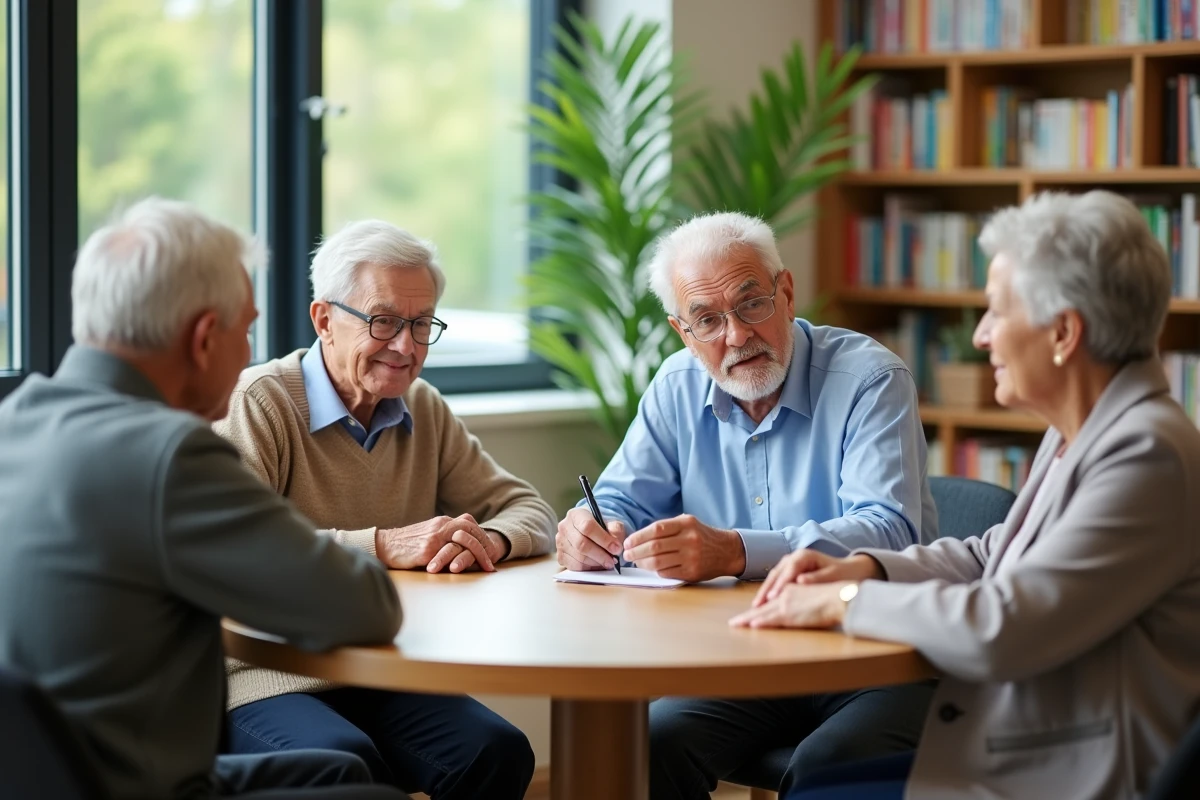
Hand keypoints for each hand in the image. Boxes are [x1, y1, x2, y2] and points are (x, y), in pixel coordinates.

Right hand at [375, 514, 501, 572]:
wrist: (385, 545)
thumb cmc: (407, 544)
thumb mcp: (428, 535)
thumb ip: (445, 537)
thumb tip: (462, 548)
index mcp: (442, 522)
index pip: (469, 524)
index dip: (482, 536)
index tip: (490, 551)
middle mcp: (441, 526)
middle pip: (471, 530)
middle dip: (485, 546)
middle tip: (492, 562)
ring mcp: (435, 537)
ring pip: (464, 540)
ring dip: (479, 554)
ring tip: (486, 568)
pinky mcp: (427, 550)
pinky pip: (448, 554)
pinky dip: (461, 562)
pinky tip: (469, 571)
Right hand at [556, 507, 624, 570]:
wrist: (590, 530)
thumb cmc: (601, 526)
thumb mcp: (611, 523)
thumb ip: (615, 531)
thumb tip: (616, 546)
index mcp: (576, 514)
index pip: (587, 527)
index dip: (603, 539)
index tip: (616, 548)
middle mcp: (564, 527)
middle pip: (581, 544)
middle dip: (600, 555)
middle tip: (613, 560)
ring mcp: (560, 542)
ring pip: (578, 557)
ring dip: (596, 563)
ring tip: (607, 563)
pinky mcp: (561, 556)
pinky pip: (575, 566)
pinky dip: (588, 569)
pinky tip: (597, 565)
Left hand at [621, 514, 745, 582]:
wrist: (727, 551)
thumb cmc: (701, 536)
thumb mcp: (688, 523)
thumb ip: (667, 527)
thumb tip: (639, 538)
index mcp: (686, 524)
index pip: (656, 529)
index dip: (638, 536)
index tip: (628, 542)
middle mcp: (689, 539)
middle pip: (654, 546)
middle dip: (636, 552)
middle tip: (627, 554)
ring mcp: (691, 557)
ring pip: (658, 562)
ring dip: (642, 563)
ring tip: (636, 562)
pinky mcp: (692, 572)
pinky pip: (666, 572)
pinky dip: (655, 571)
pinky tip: (651, 568)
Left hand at [730, 582, 852, 629]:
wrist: (839, 596)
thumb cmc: (833, 598)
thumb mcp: (814, 596)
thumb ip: (804, 602)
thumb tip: (800, 611)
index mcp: (790, 590)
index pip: (770, 601)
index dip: (758, 609)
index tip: (748, 615)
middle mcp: (785, 595)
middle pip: (762, 607)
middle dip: (747, 616)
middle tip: (733, 622)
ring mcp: (785, 604)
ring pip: (762, 614)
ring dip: (747, 620)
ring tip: (735, 625)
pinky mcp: (790, 613)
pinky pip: (771, 619)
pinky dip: (761, 623)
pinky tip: (752, 626)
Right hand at [753, 551, 882, 606]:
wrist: (849, 570)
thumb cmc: (842, 573)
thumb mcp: (832, 575)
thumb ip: (816, 578)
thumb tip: (800, 580)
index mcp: (805, 555)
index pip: (789, 569)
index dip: (781, 583)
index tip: (774, 597)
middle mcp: (794, 557)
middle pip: (776, 573)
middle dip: (766, 590)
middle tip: (757, 605)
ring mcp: (790, 564)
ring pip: (773, 577)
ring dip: (764, 592)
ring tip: (756, 606)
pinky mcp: (790, 573)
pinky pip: (776, 582)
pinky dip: (769, 592)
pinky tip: (763, 604)